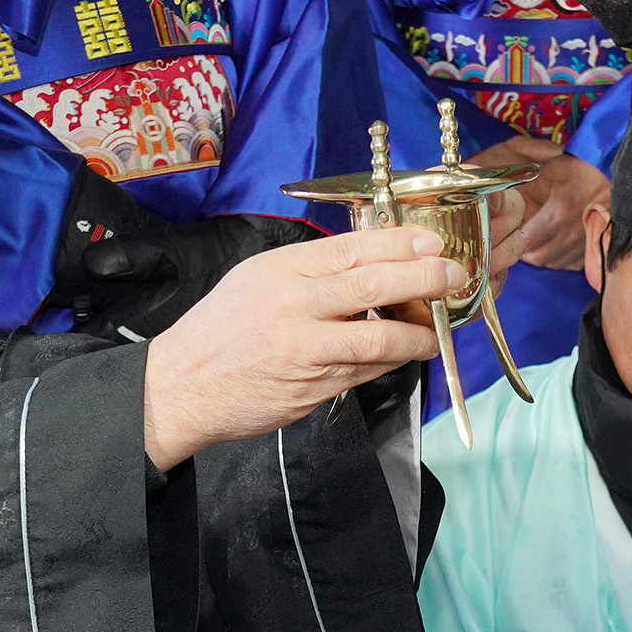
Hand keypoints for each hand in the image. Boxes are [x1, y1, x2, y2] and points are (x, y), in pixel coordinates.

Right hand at [142, 226, 455, 469]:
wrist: (179, 388)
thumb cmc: (219, 331)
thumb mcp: (254, 280)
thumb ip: (308, 271)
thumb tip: (369, 260)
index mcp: (279, 271)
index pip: (351, 249)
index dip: (399, 244)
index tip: (431, 244)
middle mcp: (292, 306)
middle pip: (372, 285)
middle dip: (422, 279)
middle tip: (452, 277)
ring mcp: (303, 350)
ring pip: (376, 337)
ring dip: (416, 333)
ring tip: (435, 330)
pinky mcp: (310, 388)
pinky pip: (363, 372)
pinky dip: (390, 362)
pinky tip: (404, 354)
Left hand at [504, 154, 609, 269]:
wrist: (620, 180)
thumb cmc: (585, 170)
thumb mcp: (554, 167)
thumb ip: (528, 179)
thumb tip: (506, 191)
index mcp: (559, 212)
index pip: (525, 240)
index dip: (515, 236)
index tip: (513, 229)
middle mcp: (572, 233)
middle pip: (536, 257)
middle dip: (525, 249)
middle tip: (522, 237)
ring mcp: (584, 244)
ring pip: (552, 263)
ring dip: (542, 254)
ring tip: (538, 240)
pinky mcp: (594, 250)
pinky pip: (569, 264)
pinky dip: (560, 258)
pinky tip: (556, 244)